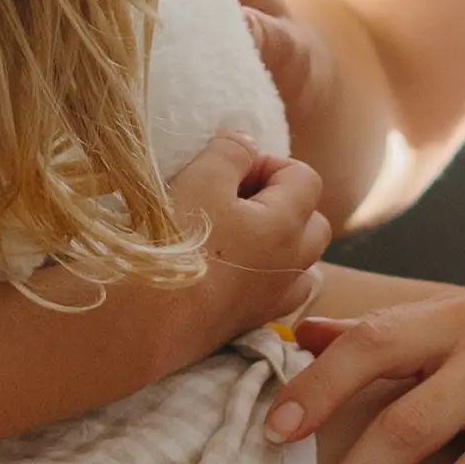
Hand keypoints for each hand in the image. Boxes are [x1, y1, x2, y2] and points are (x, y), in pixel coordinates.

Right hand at [157, 130, 330, 361]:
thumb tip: (247, 141)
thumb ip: (230, 152)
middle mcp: (293, 264)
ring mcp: (275, 298)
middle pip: (313, 221)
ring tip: (237, 234)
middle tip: (236, 198)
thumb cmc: (178, 243)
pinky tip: (235, 271)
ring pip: (301, 262)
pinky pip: (280, 294)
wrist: (150, 320)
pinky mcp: (252, 322)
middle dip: (283, 201)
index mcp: (288, 224)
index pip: (305, 176)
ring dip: (280, 241)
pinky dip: (269, 276)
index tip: (230, 170)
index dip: (269, 163)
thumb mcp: (200, 179)